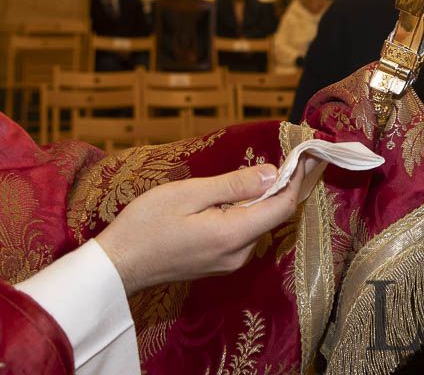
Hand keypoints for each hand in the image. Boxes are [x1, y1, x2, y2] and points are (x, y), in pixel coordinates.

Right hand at [96, 161, 310, 294]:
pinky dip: (247, 212)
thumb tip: (272, 173)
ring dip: (262, 198)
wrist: (116, 266)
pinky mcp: (218, 264)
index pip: (282, 207)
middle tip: (293, 156)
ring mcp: (228, 262)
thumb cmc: (146, 225)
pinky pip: (243, 233)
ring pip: (257, 224)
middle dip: (282, 186)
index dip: (297, 180)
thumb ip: (234, 185)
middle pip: (273, 216)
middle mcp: (238, 254)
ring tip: (264, 171)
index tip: (307, 156)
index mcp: (233, 235)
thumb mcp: (189, 194)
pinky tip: (236, 196)